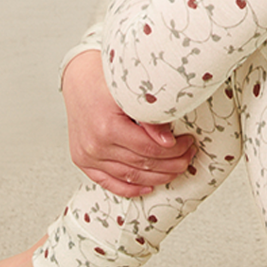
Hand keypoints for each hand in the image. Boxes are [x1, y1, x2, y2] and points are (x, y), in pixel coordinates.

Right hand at [62, 50, 196, 196]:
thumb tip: (168, 142)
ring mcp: (87, 156)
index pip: (149, 149)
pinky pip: (108, 182)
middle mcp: (95, 146)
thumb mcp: (130, 93)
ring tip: (174, 169)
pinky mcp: (82, 160)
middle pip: (142, 165)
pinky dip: (130, 188)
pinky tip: (148, 187)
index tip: (188, 143)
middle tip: (187, 156)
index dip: (174, 151)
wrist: (78, 78)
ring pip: (129, 176)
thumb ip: (150, 117)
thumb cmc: (105, 80)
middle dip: (171, 164)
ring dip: (156, 177)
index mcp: (107, 127)